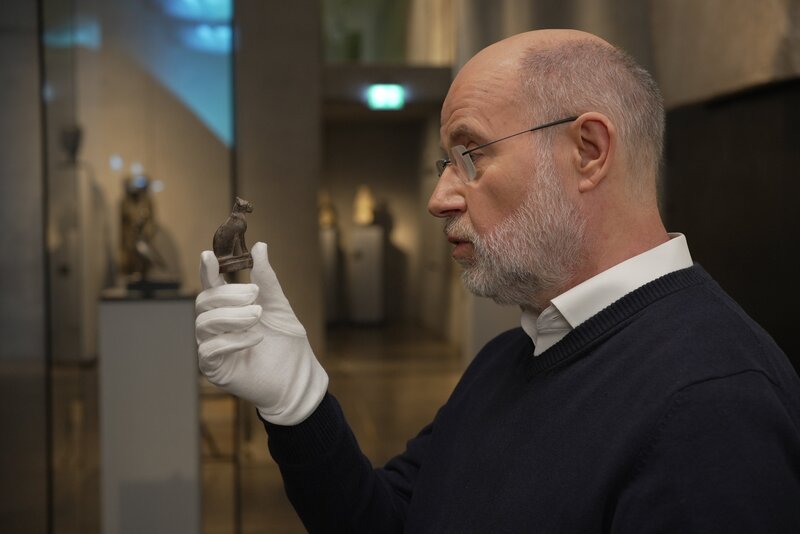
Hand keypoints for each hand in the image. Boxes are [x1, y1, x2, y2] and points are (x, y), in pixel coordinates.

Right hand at [195, 242, 327, 424]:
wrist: (298, 378)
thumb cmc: (287, 343)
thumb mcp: (278, 305)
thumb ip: (266, 279)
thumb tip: (260, 246)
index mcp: (228, 309)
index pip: (211, 286)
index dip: (207, 270)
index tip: (208, 255)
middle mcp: (216, 327)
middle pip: (203, 302)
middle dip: (228, 295)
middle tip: (255, 297)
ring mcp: (212, 348)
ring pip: (204, 324)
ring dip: (232, 316)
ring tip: (257, 317)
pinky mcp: (214, 369)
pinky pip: (210, 350)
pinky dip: (233, 341)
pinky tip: (256, 338)